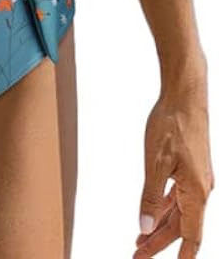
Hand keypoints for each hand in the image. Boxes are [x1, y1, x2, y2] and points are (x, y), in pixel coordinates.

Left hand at [133, 83, 213, 256]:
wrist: (184, 94)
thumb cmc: (172, 123)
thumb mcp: (155, 162)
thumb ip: (150, 197)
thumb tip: (144, 227)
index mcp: (196, 192)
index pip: (190, 236)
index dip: (179, 255)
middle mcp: (200, 189)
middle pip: (181, 227)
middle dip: (159, 244)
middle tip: (137, 256)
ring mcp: (196, 178)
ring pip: (178, 212)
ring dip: (160, 227)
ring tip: (139, 241)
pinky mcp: (190, 168)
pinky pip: (177, 196)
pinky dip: (163, 207)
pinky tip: (152, 214)